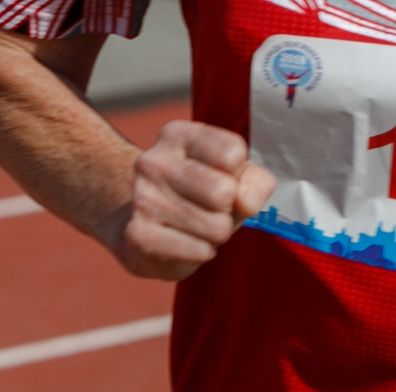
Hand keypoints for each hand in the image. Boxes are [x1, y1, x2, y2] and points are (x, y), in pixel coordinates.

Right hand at [111, 121, 275, 280]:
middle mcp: (153, 161)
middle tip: (209, 210)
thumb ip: (255, 181)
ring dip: (216, 235)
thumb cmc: (200, 199)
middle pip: (224, 192)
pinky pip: (201, 251)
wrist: (148, 232)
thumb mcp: (234, 179)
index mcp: (176, 135)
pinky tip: (184, 243)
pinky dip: (203, 252)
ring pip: (216, 227)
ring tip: (196, 227)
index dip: (239, 176)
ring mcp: (143, 197)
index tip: (220, 179)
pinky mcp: (140, 235)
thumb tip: (247, 202)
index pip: (233, 153)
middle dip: (228, 210)